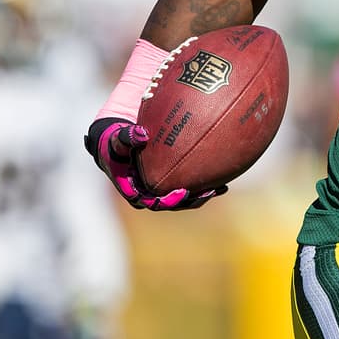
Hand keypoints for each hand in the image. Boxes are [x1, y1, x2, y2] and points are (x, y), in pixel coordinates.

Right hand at [84, 118, 224, 210]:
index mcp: (134, 190)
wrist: (119, 143)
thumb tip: (143, 134)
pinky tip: (221, 179)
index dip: (168, 201)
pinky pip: (187, 186)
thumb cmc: (117, 142)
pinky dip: (202, 183)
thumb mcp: (118, 140)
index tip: (183, 193)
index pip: (152, 202)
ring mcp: (159, 189)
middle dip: (190, 200)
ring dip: (200, 195)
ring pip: (182, 198)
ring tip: (220, 188)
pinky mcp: (169, 182)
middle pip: (171, 204)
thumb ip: (127, 137)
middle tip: (209, 192)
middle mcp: (148, 194)